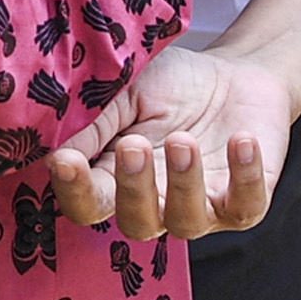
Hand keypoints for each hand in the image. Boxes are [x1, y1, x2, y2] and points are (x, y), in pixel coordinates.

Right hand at [48, 44, 288, 240]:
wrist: (235, 76)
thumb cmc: (172, 86)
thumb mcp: (128, 91)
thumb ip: (95, 120)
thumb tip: (54, 146)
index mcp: (116, 181)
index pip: (87, 204)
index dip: (74, 190)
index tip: (64, 161)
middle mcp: (156, 206)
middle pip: (135, 223)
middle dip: (133, 188)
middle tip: (134, 146)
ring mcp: (201, 208)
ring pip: (186, 221)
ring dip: (183, 183)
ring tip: (184, 140)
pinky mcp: (246, 203)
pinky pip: (245, 206)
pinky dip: (244, 176)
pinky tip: (240, 140)